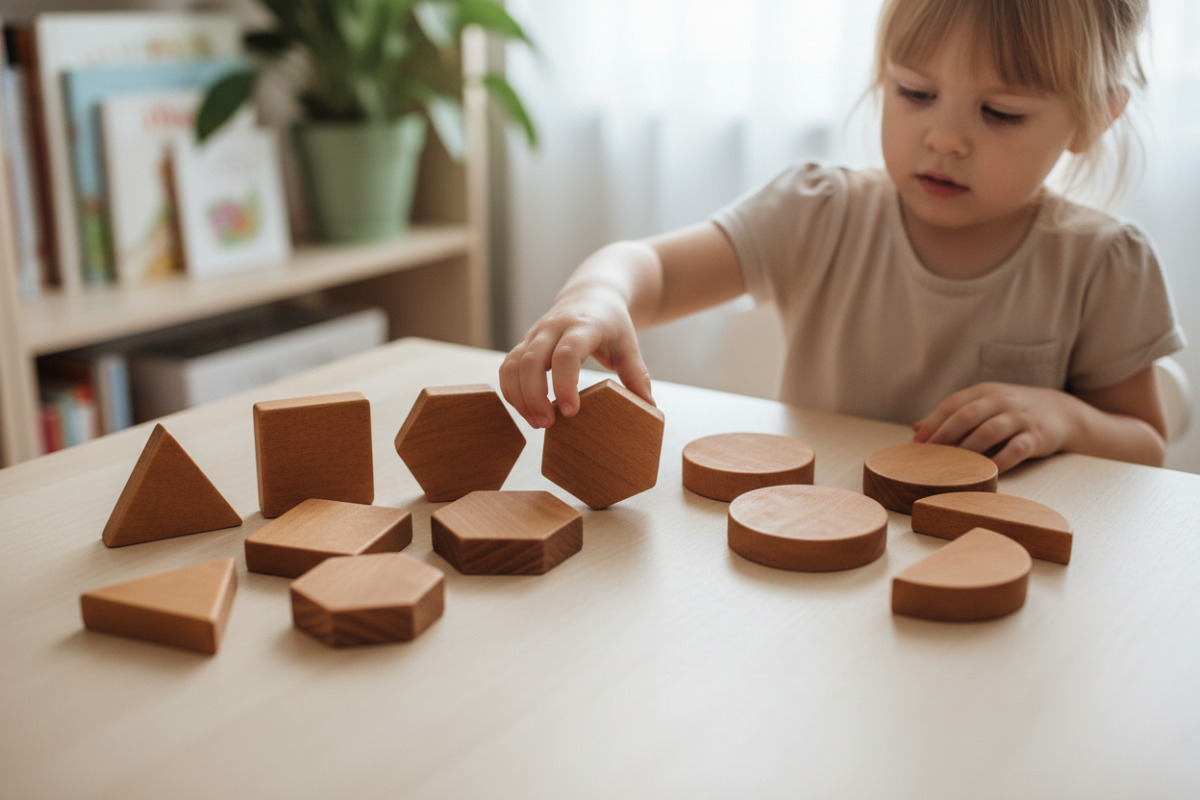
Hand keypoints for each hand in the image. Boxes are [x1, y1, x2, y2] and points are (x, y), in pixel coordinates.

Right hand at [499, 284, 653, 428]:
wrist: (591, 296)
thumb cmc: (612, 325)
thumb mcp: (628, 346)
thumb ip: (637, 376)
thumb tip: (650, 410)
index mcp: (583, 327)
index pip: (566, 354)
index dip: (564, 384)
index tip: (571, 411)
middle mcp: (553, 328)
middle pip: (531, 360)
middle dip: (534, 396)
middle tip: (547, 424)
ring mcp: (534, 334)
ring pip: (513, 364)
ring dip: (519, 397)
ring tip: (536, 423)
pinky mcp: (524, 343)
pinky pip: (507, 367)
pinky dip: (510, 390)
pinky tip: (524, 410)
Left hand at [912, 382, 1081, 472]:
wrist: (1061, 411)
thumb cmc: (1012, 412)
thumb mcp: (984, 406)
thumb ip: (953, 415)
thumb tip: (917, 428)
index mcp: (984, 392)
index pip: (952, 404)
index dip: (932, 424)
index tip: (916, 443)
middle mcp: (1001, 401)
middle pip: (966, 416)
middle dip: (944, 436)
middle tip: (928, 456)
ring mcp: (1019, 418)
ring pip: (988, 432)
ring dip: (967, 450)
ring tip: (951, 466)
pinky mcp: (1036, 436)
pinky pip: (1015, 450)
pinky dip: (999, 463)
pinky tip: (986, 474)